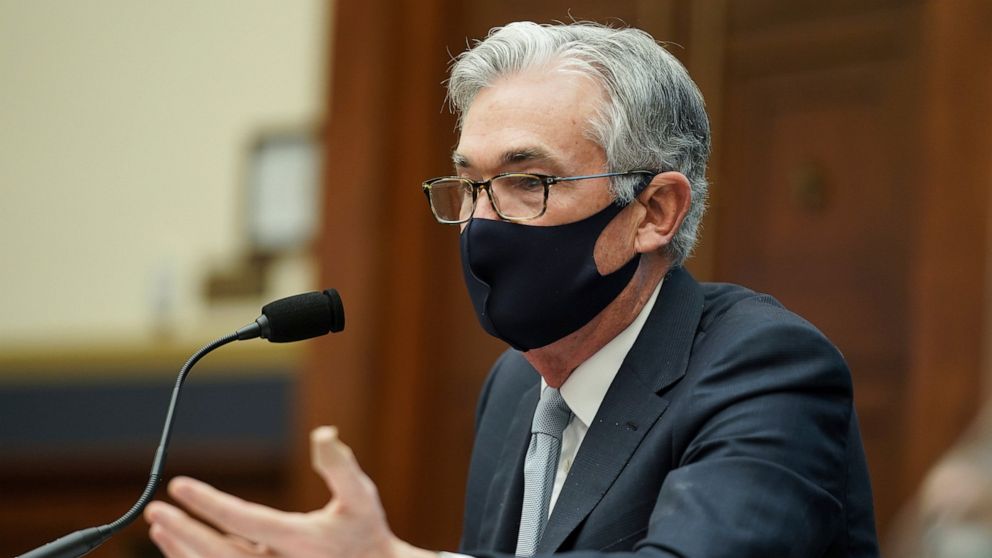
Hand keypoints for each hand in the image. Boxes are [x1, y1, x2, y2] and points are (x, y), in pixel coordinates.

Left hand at [145, 426, 435, 557]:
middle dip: (184, 532)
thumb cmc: (365, 530)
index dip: (209, 503)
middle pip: (220, 553)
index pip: (246, 521)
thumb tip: (322, 433)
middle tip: (156, 510)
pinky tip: (178, 542)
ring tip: (161, 526)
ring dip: (183, 549)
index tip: (180, 485)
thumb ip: (340, 464)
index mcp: (302, 542)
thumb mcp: (361, 495)